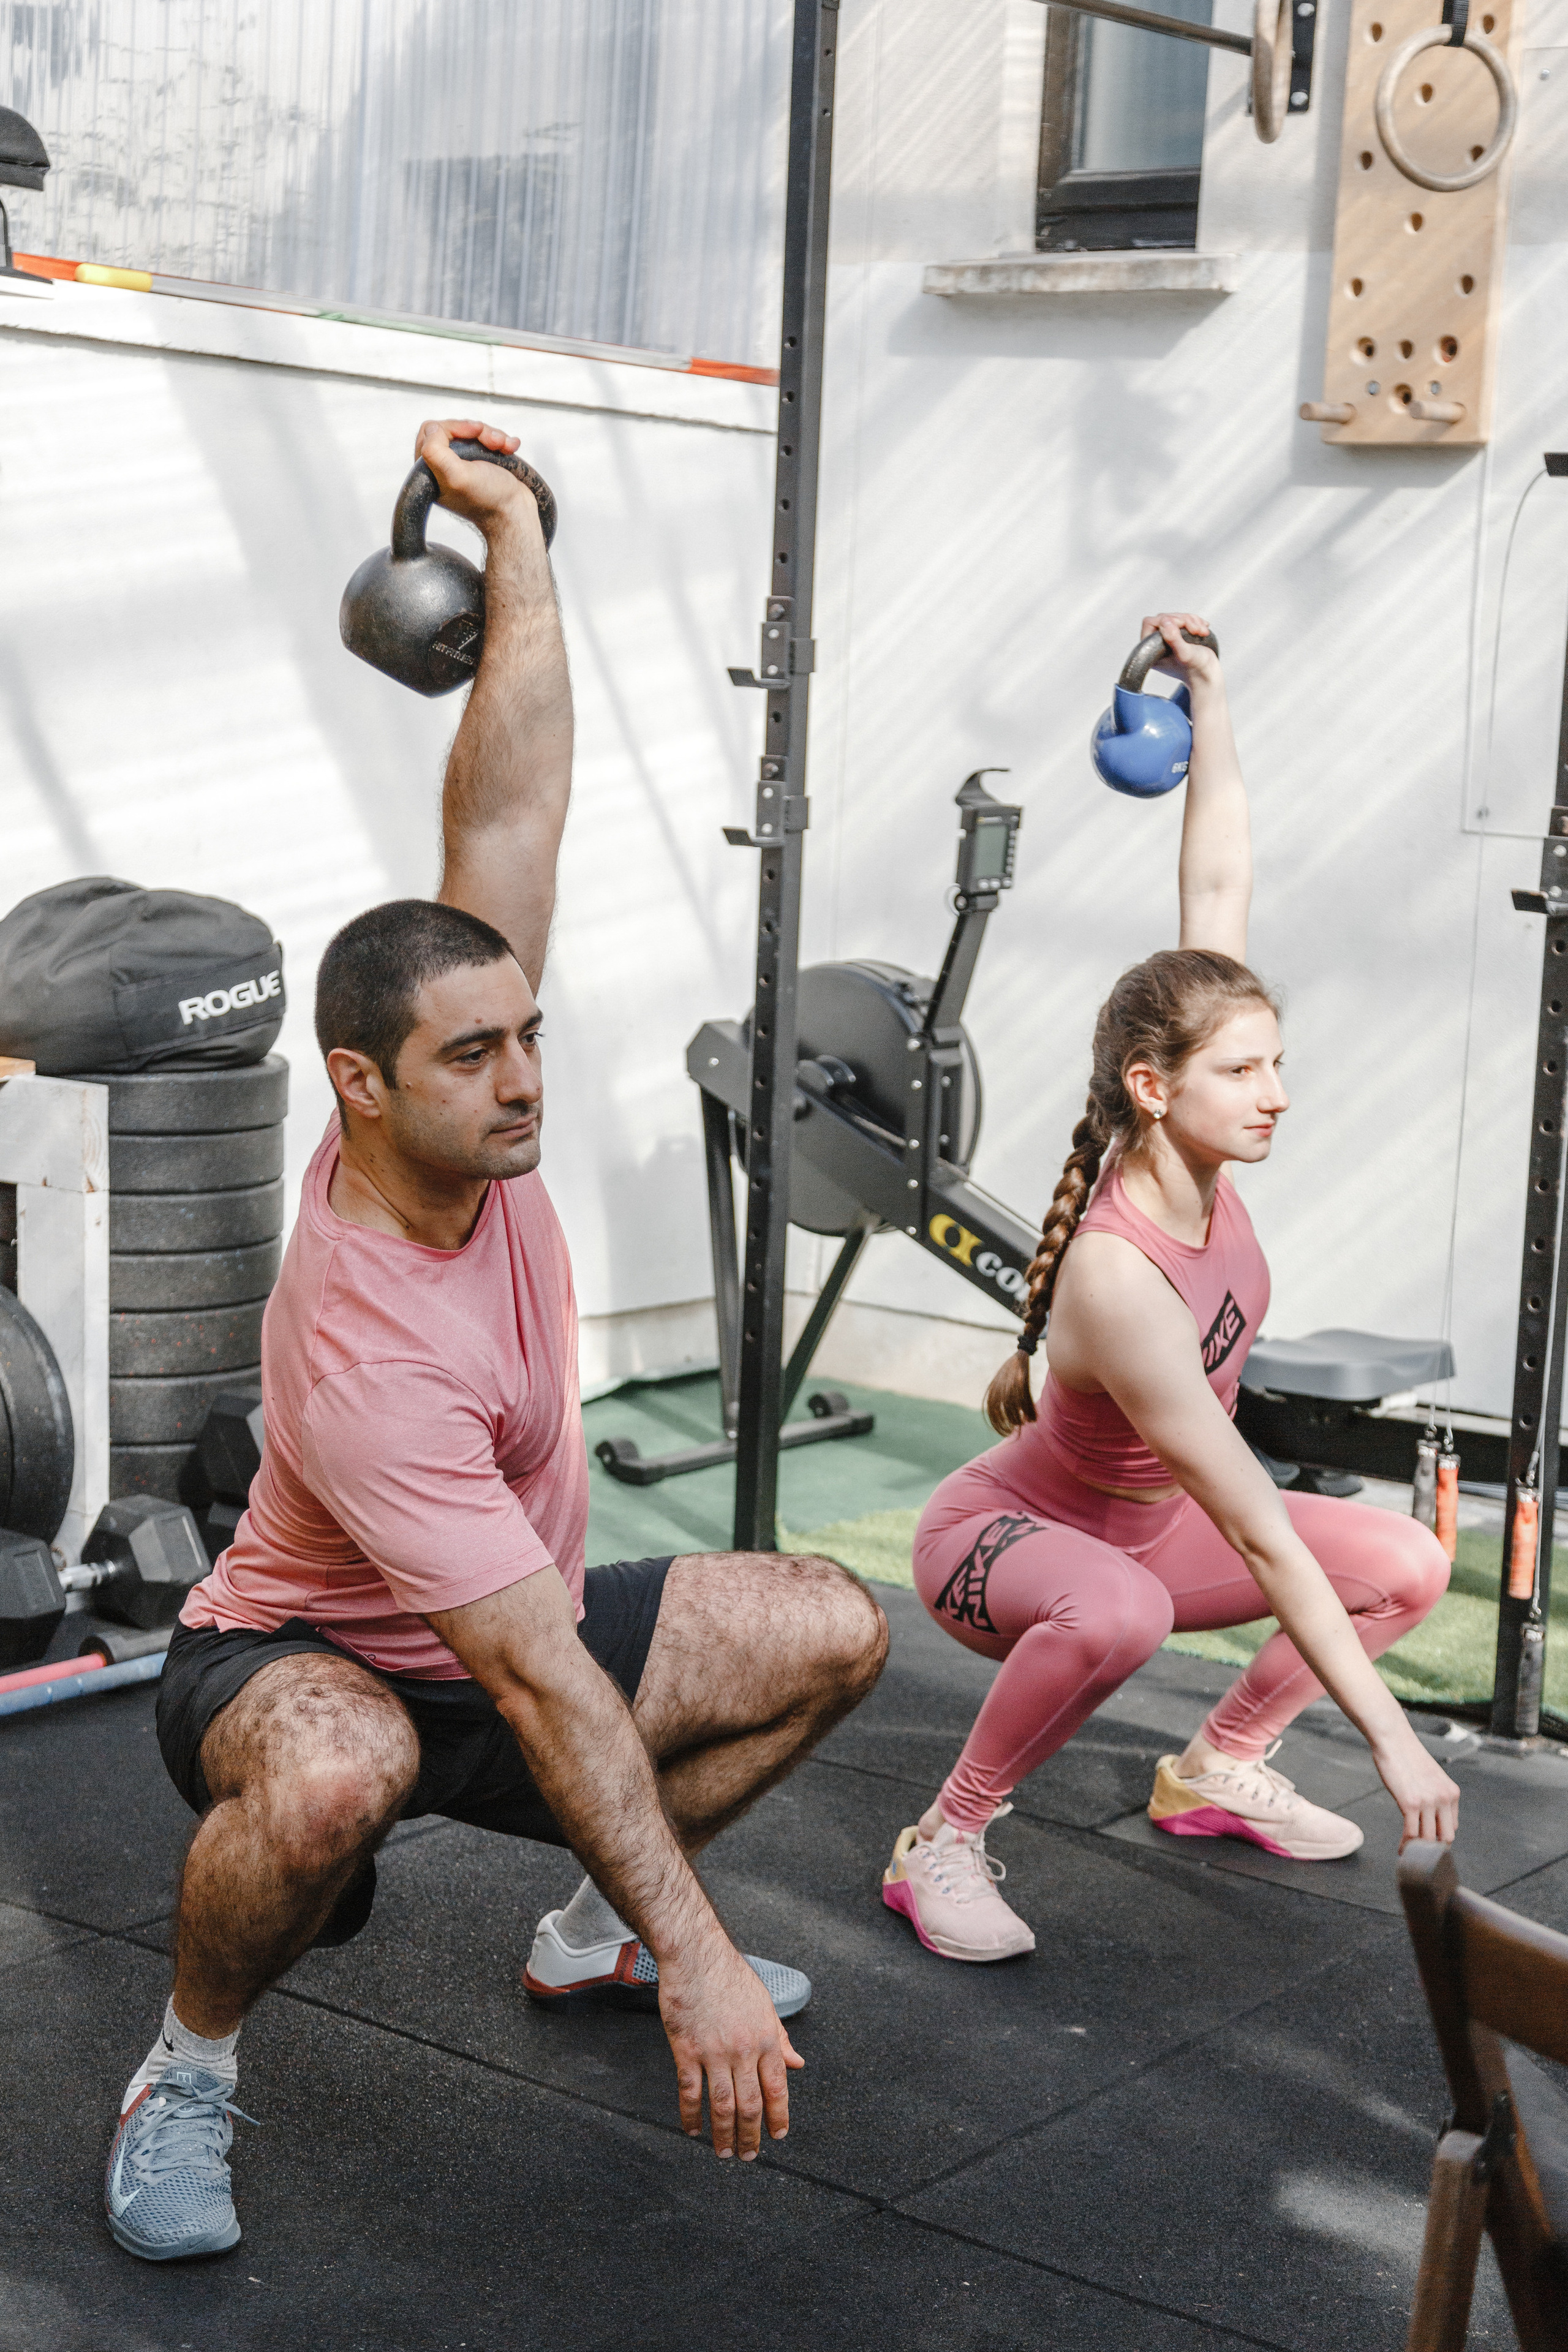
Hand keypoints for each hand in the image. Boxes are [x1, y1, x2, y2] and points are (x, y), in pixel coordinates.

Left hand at [413, 417, 541, 538]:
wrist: (515, 513)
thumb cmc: (488, 498)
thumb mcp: (457, 476)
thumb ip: (435, 451)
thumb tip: (431, 427)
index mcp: (430, 472)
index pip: (429, 432)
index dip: (453, 428)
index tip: (475, 434)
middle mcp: (443, 467)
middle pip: (451, 428)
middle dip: (477, 431)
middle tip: (495, 443)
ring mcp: (462, 464)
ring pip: (471, 431)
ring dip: (493, 435)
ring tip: (506, 448)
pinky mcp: (480, 462)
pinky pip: (485, 438)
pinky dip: (501, 440)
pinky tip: (510, 447)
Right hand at [660, 1937, 804, 2159]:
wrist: (696, 1955)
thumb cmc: (730, 1976)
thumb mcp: (765, 2005)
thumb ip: (780, 2039)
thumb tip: (798, 2064)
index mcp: (766, 2038)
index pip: (777, 2088)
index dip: (778, 2116)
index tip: (778, 2135)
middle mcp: (743, 2049)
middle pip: (750, 2104)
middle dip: (751, 2136)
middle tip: (749, 2156)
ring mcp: (714, 2052)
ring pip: (722, 2105)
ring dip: (724, 2134)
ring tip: (724, 2152)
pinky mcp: (686, 2050)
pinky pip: (690, 2092)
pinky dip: (692, 2116)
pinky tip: (693, 2130)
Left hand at [1140, 610, 1220, 689]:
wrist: (1207, 673)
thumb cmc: (1195, 668)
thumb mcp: (1185, 654)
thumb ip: (1174, 639)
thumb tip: (1165, 622)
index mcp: (1151, 651)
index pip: (1150, 623)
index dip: (1166, 620)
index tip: (1182, 626)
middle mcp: (1156, 643)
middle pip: (1164, 617)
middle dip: (1183, 620)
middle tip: (1196, 630)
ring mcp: (1167, 638)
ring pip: (1175, 616)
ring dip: (1191, 621)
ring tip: (1202, 632)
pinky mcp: (1178, 634)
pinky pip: (1184, 618)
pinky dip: (1195, 621)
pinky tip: (1203, 629)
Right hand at [1373, 1725, 1460, 1848]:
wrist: (1393, 1740)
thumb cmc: (1407, 1756)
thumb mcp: (1431, 1777)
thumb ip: (1435, 1797)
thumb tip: (1430, 1818)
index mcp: (1452, 1793)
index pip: (1453, 1827)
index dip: (1440, 1838)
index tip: (1429, 1844)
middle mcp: (1444, 1798)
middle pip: (1446, 1837)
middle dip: (1433, 1849)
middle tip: (1421, 1855)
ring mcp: (1428, 1802)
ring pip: (1428, 1839)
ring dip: (1418, 1850)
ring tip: (1409, 1853)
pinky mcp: (1410, 1803)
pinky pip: (1411, 1833)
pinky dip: (1406, 1845)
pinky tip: (1402, 1848)